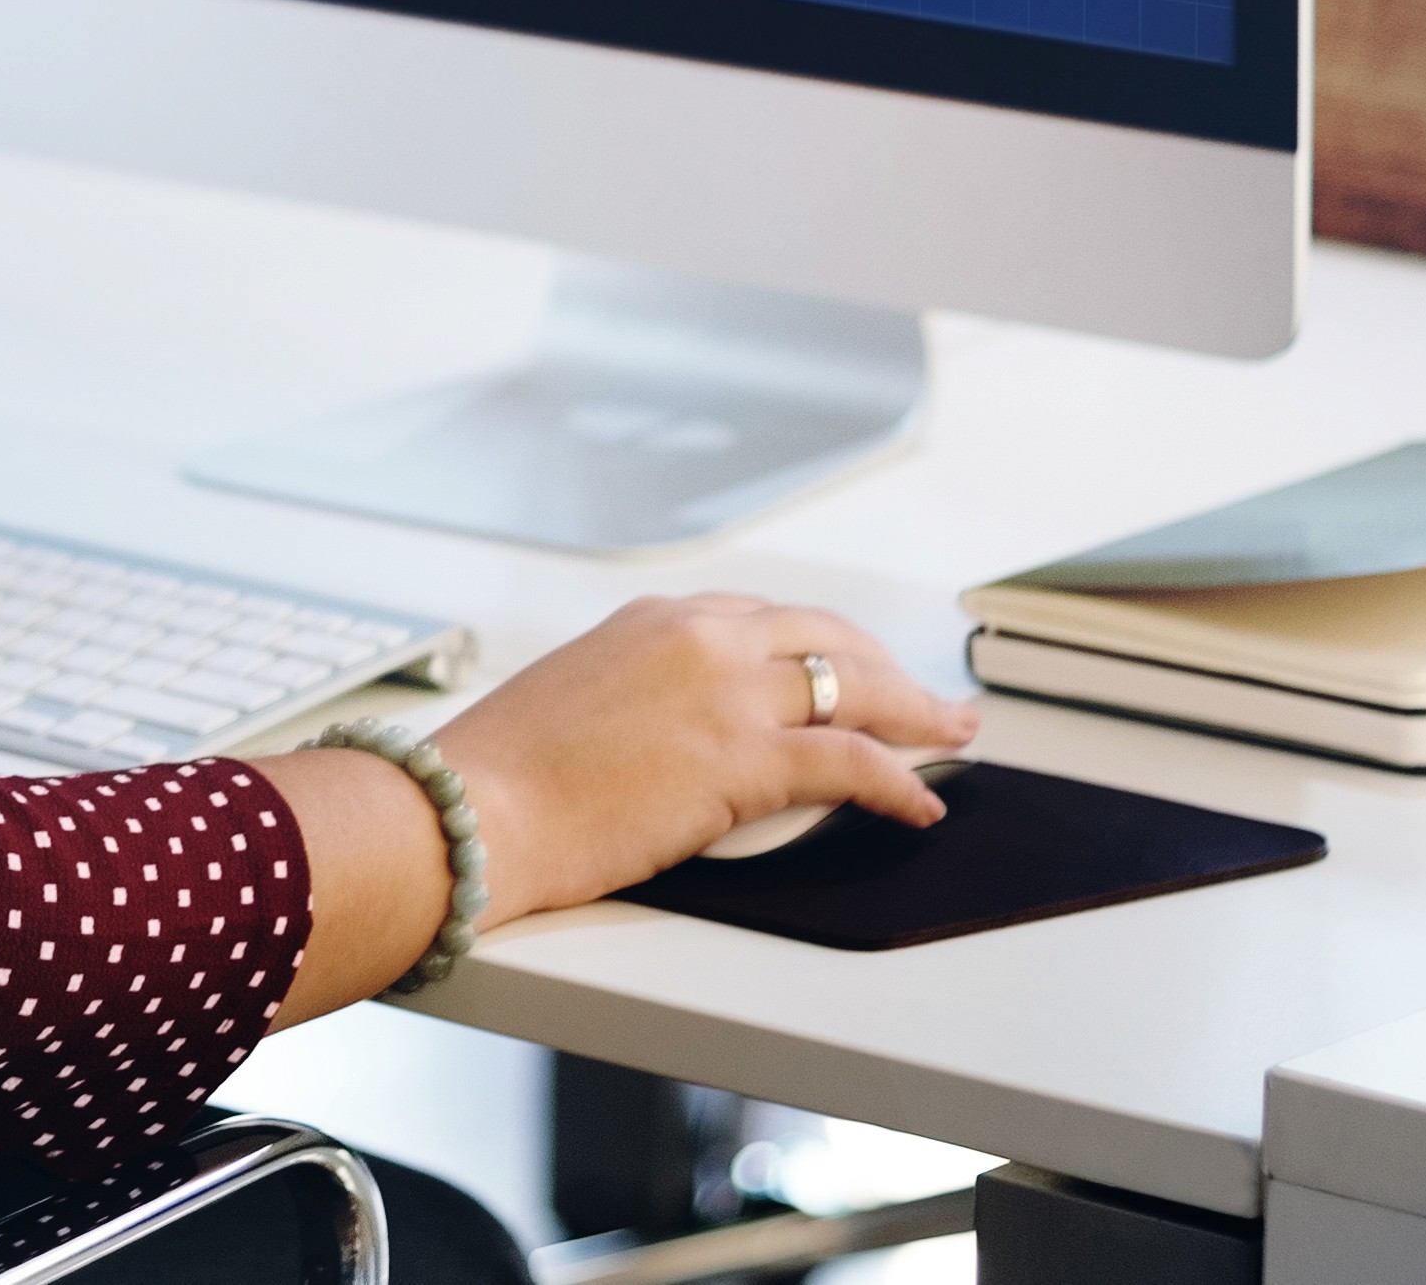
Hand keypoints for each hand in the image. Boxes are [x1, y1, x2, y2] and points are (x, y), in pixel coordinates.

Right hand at [440, 595, 978, 924]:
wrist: (472, 806)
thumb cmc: (505, 771)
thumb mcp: (578, 694)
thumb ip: (639, 691)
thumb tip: (674, 730)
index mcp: (657, 618)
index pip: (770, 618)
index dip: (827, 647)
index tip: (853, 667)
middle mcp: (701, 638)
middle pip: (828, 639)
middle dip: (887, 668)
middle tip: (927, 698)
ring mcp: (727, 693)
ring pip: (856, 689)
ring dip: (917, 715)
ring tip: (953, 736)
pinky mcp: (743, 759)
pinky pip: (852, 762)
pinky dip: (899, 780)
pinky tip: (921, 802)